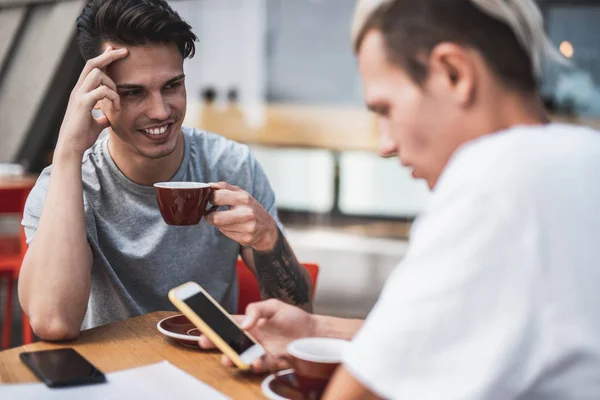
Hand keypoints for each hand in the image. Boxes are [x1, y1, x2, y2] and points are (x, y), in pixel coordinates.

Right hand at [55, 46, 127, 157]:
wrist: (72, 147)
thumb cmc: (82, 136)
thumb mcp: (96, 124)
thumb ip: (102, 116)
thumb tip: (109, 117)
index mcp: (82, 92)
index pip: (91, 68)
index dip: (103, 57)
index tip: (115, 50)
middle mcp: (78, 89)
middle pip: (92, 63)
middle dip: (109, 55)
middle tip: (125, 51)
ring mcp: (79, 95)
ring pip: (97, 74)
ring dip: (113, 85)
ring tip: (117, 102)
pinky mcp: (83, 104)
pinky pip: (101, 90)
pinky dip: (113, 96)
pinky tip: (116, 108)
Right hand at [198, 299, 315, 372]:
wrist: (314, 332)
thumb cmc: (294, 317)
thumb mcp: (274, 306)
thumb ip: (256, 310)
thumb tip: (244, 324)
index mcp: (251, 323)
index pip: (229, 323)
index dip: (215, 324)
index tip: (202, 325)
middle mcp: (253, 338)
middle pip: (230, 341)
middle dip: (215, 342)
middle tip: (204, 342)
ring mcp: (261, 350)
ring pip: (241, 356)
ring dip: (233, 358)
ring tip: (228, 358)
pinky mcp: (271, 361)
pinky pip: (259, 365)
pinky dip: (255, 364)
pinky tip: (255, 361)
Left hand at [206, 182, 277, 250]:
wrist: (266, 227)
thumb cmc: (250, 207)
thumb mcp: (241, 193)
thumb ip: (224, 187)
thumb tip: (209, 185)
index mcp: (244, 198)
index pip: (217, 197)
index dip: (211, 199)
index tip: (212, 201)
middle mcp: (247, 213)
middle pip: (215, 218)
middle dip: (209, 216)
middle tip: (211, 214)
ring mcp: (247, 227)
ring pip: (219, 226)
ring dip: (218, 223)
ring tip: (225, 219)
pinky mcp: (245, 238)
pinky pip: (226, 234)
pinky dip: (226, 230)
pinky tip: (233, 227)